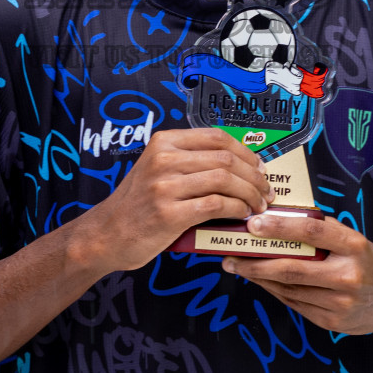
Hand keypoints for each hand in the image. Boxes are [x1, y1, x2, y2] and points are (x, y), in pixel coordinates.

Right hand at [75, 128, 273, 273]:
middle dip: (254, 175)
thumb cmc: (138, 205)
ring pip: (225, 180)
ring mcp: (165, 186)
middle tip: (265, 190)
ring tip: (258, 205)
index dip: (246, 152)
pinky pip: (216, 205)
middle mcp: (164, 159)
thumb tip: (238, 164)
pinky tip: (242, 215)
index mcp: (164, 142)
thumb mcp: (157, 170)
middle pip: (226, 158)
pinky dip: (237, 209)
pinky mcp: (169, 213)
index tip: (259, 167)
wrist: (106, 235)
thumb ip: (189, 161)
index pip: (217, 137)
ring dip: (250, 194)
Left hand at [223, 213, 372, 335]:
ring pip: (289, 290)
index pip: (311, 231)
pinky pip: (296, 305)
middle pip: (292, 269)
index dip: (279, 227)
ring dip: (260, 279)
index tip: (252, 224)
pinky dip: (276, 292)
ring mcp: (340, 303)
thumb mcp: (352, 238)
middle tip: (231, 257)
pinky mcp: (334, 322)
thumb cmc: (368, 260)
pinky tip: (263, 283)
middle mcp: (347, 275)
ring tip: (239, 268)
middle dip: (255, 264)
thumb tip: (276, 219)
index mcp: (353, 246)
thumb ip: (321, 232)